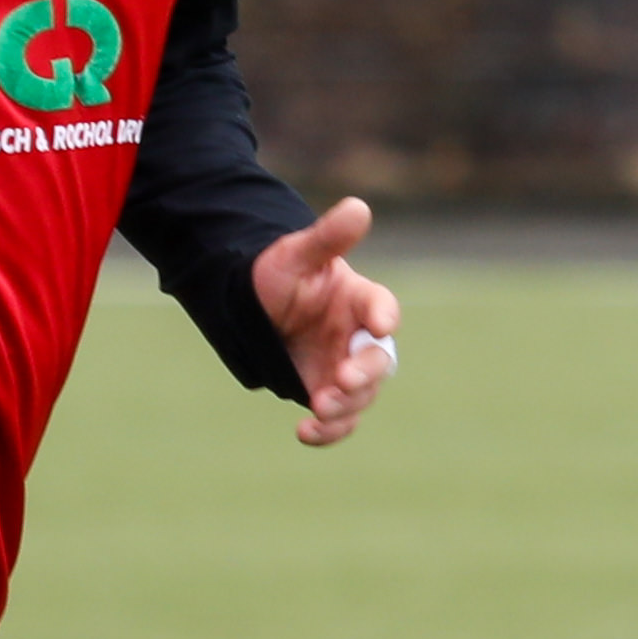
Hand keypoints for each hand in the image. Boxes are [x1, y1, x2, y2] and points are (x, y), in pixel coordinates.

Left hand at [253, 196, 398, 448]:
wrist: (253, 305)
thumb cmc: (279, 274)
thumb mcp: (296, 254)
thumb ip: (327, 238)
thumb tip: (359, 207)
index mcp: (359, 300)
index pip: (380, 307)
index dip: (384, 315)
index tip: (381, 323)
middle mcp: (358, 338)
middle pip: (379, 361)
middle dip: (365, 373)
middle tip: (342, 378)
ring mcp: (344, 368)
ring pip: (361, 395)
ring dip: (346, 404)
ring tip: (320, 405)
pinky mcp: (326, 393)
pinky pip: (339, 420)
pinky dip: (328, 431)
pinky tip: (304, 430)